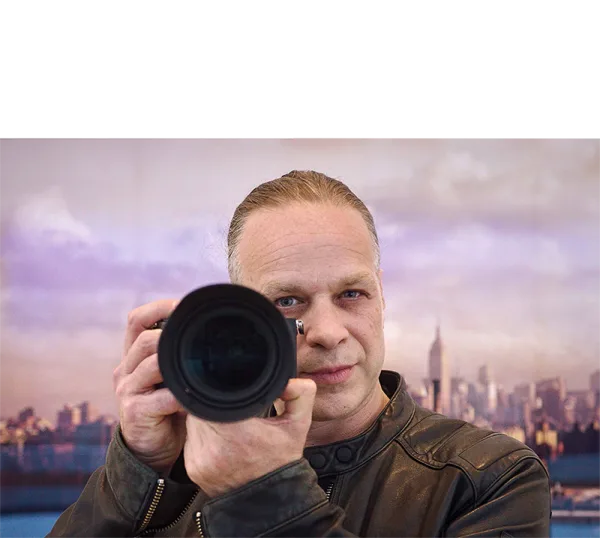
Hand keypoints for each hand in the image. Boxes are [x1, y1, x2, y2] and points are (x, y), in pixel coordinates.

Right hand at [113, 299, 185, 473]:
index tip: (183, 305)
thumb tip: (212, 331)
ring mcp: (127, 390)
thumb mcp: (169, 376)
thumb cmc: (167, 408)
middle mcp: (125, 369)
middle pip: (145, 339)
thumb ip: (178, 356)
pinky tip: (196, 397)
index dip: (158, 308)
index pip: (136, 320)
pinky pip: (161, 397)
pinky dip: (182, 395)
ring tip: (200, 367)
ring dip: (178, 364)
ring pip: (151, 364)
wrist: (151, 450)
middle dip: (172, 336)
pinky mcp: (134, 412)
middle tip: (199, 339)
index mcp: (134, 356)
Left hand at [183, 377, 316, 497]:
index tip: (232, 388)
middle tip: (232, 404)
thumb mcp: (299, 425)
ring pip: (192, 421)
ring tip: (226, 420)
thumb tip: (288, 379)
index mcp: (238, 433)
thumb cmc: (282, 462)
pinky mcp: (192, 468)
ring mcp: (199, 459)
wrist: (269, 503)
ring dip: (205, 415)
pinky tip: (220, 436)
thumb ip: (299, 394)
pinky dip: (202, 432)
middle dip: (213, 401)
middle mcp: (212, 448)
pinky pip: (190, 438)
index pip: (212, 397)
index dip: (219, 388)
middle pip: (199, 407)